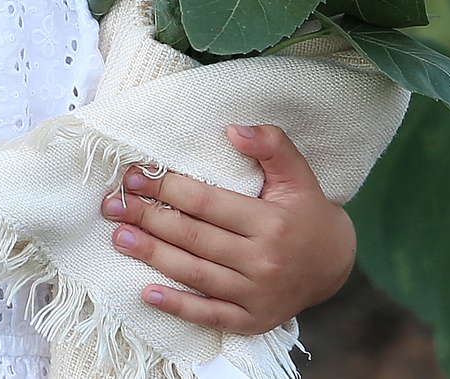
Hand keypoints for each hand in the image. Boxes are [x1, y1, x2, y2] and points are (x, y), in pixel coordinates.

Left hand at [98, 124, 355, 334]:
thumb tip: (234, 129)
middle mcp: (263, 260)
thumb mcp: (298, 173)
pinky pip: (210, 314)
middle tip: (114, 205)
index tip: (135, 175)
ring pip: (195, 273)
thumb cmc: (307, 213)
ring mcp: (256, 295)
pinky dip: (178, 305)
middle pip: (194, 237)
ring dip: (153, 256)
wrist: (335, 265)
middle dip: (149, 218)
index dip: (168, 188)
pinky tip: (147, 293)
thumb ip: (272, 144)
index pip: (207, 203)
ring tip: (119, 237)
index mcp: (272, 222)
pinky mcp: (252, 320)